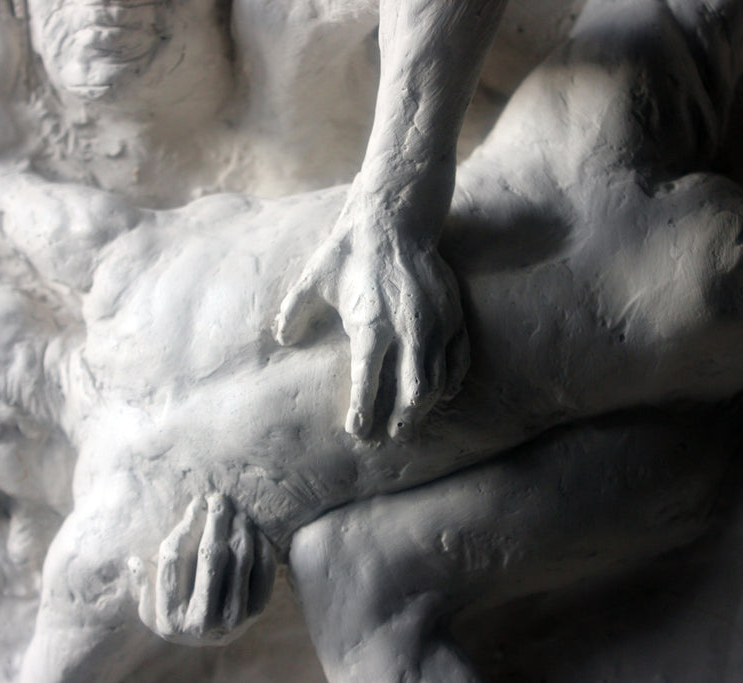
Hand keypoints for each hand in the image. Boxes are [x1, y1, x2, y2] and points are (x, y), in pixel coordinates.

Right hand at [128, 494, 275, 646]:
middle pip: (211, 555)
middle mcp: (203, 622)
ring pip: (239, 559)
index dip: (185, 526)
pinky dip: (259, 545)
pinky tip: (252, 529)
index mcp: (171, 619)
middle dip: (215, 520)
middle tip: (219, 498)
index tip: (195, 503)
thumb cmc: (175, 617)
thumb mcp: (149, 610)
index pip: (175, 559)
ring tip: (237, 510)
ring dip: (239, 528)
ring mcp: (234, 618)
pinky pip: (263, 569)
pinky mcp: (258, 612)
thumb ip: (143, 585)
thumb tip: (134, 560)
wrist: (211, 643)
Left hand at [274, 185, 469, 440]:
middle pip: (411, 392)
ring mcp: (435, 324)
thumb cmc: (350, 251)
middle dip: (402, 421)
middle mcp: (407, 329)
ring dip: (425, 407)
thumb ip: (295, 310)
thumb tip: (283, 338)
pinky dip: (451, 382)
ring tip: (412, 422)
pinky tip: (440, 395)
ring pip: (437, 381)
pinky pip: (459, 360)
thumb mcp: (314, 278)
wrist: (394, 220)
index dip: (363, 412)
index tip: (358, 433)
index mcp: (371, 324)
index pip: (368, 382)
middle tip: (391, 438)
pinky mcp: (453, 316)